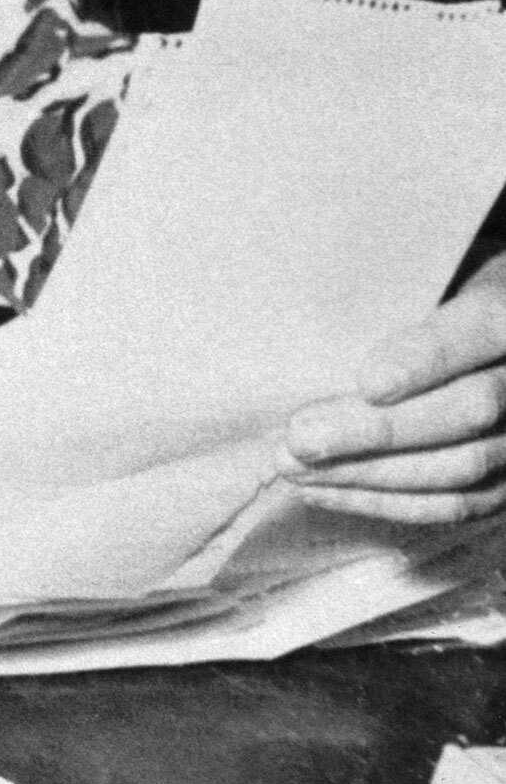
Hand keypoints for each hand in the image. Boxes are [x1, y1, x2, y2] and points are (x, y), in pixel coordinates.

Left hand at [281, 251, 505, 522]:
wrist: (489, 347)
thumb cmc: (441, 296)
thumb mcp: (431, 278)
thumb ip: (398, 307)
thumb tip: (323, 348)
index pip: (482, 328)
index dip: (428, 358)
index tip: (368, 381)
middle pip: (469, 411)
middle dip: (379, 432)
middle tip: (301, 438)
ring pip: (460, 468)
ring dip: (369, 475)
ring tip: (296, 469)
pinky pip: (455, 506)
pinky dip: (386, 502)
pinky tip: (325, 491)